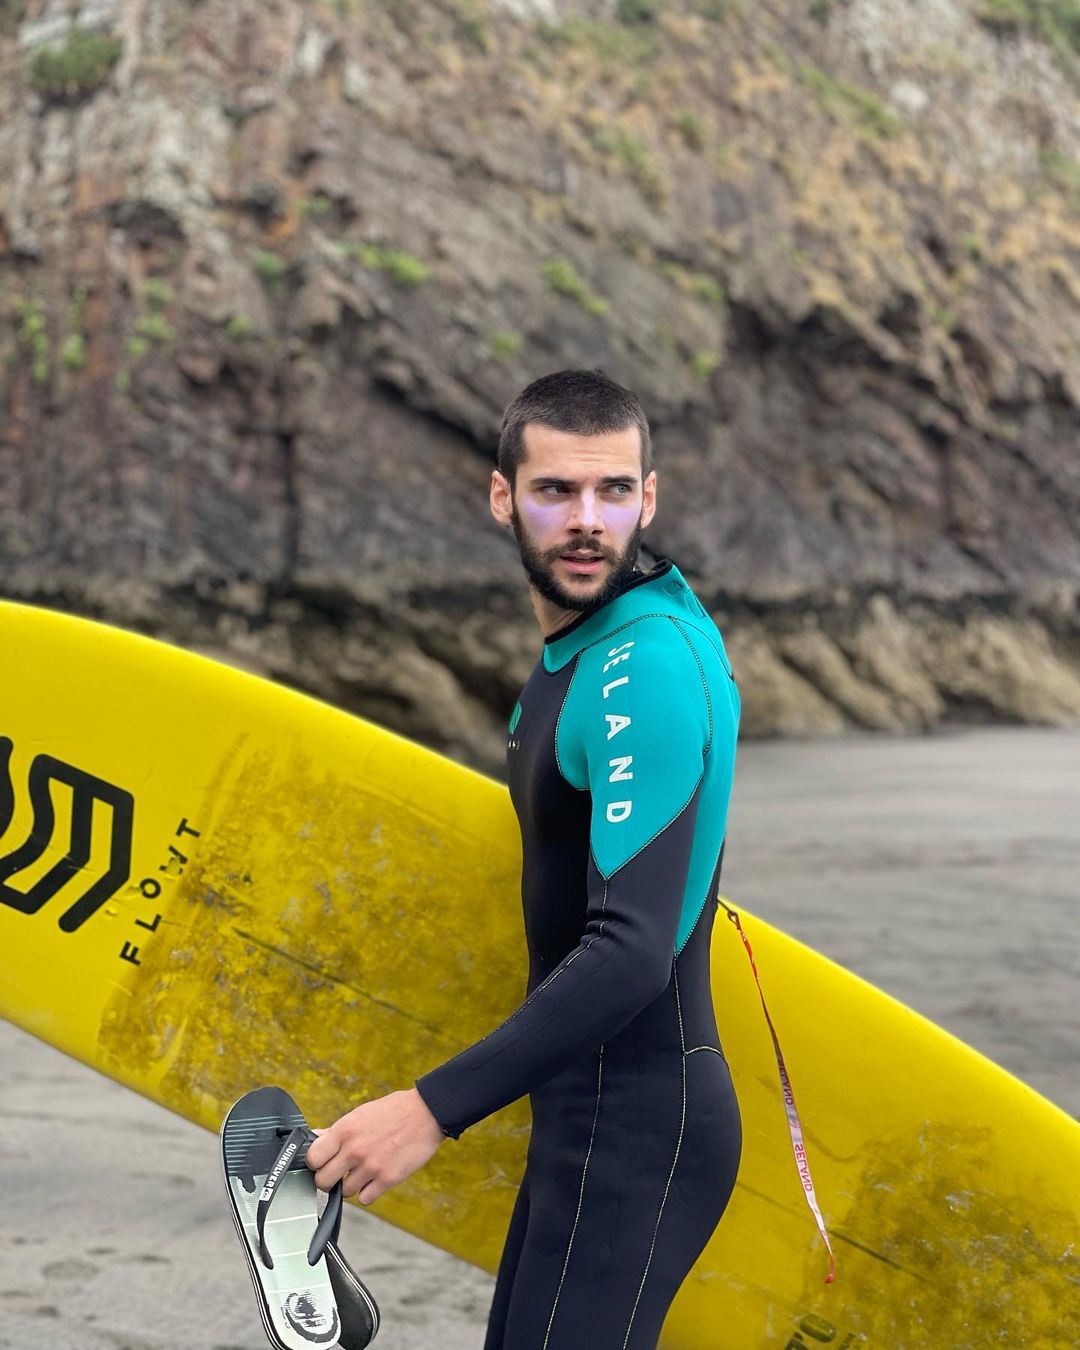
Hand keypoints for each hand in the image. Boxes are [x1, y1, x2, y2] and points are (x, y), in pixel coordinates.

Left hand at [305, 1088, 445, 1204]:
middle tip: (338, 1173)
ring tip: (363, 1171)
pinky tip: (375, 1179)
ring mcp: (371, 1166)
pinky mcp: (387, 1179)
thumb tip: (315, 1138)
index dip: (315, 1162)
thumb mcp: (360, 1114)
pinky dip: (368, 1192)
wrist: (427, 1112)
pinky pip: (364, 1199)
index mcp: (345, 1130)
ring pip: (345, 1192)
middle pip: (323, 1181)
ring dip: (352, 1184)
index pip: (312, 1158)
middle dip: (329, 1179)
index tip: (322, 1162)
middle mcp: (354, 1150)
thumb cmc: (394, 1111)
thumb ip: (336, 1130)